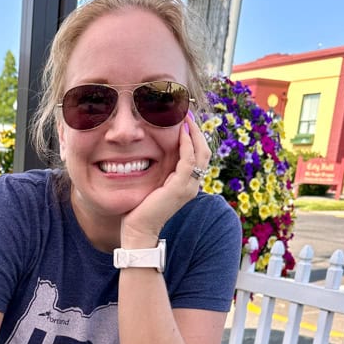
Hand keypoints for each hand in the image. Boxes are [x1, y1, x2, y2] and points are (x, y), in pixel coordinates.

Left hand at [120, 114, 210, 243]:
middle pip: (204, 150)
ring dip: (193, 132)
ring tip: (185, 116)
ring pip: (200, 152)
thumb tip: (152, 154)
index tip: (184, 120)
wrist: (138, 231)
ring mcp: (188, 187)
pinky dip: (186, 143)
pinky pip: (188, 159)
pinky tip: (180, 130)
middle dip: (197, 130)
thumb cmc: (140, 210)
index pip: (198, 155)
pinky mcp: (179, 187)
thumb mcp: (153, 186)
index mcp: (188, 184)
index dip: (194, 136)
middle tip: (186, 112)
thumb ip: (159, 172)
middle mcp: (193, 185)